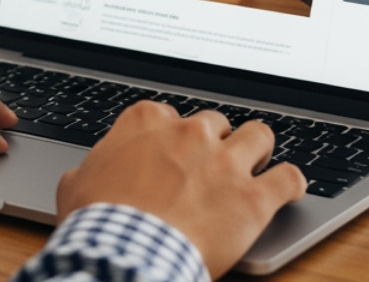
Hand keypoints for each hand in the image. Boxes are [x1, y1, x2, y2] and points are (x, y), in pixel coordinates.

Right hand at [57, 103, 305, 278]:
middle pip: (215, 122)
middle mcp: (190, 133)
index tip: (171, 154)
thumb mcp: (77, 183)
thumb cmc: (97, 223)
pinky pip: (289, 178)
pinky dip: (292, 183)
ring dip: (257, 149)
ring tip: (255, 165)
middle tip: (210, 167)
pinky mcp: (252, 197)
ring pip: (259, 136)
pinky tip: (290, 188)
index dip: (171, 137)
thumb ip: (95, 166)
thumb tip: (93, 172)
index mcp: (147, 122)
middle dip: (215, 142)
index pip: (169, 115)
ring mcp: (225, 162)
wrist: (124, 254)